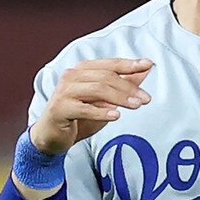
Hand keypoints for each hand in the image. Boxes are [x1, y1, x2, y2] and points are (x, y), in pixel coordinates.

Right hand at [29, 58, 152, 154]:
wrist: (52, 136)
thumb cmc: (79, 116)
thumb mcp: (105, 100)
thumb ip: (123, 84)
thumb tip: (144, 70)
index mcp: (83, 70)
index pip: (110, 64)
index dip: (130, 64)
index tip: (148, 64)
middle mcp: (72, 76)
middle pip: (106, 77)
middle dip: (129, 87)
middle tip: (146, 98)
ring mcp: (64, 91)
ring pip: (97, 89)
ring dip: (120, 98)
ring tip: (136, 106)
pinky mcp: (60, 108)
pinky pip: (84, 108)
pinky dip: (102, 112)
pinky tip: (116, 115)